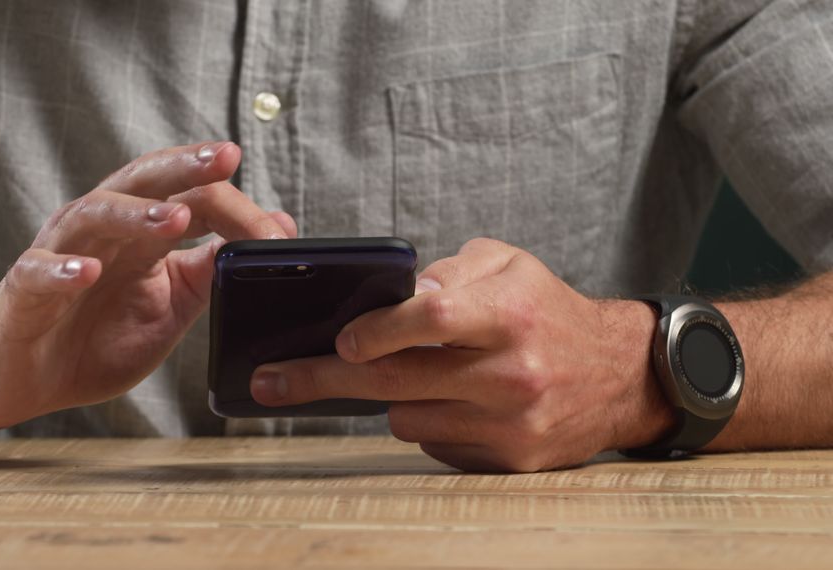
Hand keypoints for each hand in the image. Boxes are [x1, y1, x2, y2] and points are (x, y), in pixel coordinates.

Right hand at [0, 142, 296, 429]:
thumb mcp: (170, 308)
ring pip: (92, 214)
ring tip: (174, 218)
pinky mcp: (22, 294)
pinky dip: (62, 270)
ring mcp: (59, 257)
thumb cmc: (96, 338)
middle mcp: (101, 232)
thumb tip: (276, 230)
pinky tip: (87, 272)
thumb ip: (213, 272)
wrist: (24, 381)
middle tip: (226, 157)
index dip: (235, 211)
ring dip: (134, 213)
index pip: (192, 198)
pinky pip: (38, 273)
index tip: (278, 232)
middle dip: (185, 166)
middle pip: (142, 181)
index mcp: (140, 234)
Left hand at [250, 238, 672, 471]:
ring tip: (414, 374)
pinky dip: (428, 422)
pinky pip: (434, 444)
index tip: (340, 339)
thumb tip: (391, 296)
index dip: (377, 330)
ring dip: (392, 396)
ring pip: (406, 418)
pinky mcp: (510, 461)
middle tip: (271, 381)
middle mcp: (510, 372)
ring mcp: (510, 423)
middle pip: (396, 380)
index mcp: (509, 313)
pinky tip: (451, 402)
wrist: (620, 374)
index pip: (430, 319)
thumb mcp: (508, 265)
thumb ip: (448, 273)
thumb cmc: (549, 311)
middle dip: (323, 380)